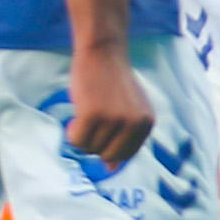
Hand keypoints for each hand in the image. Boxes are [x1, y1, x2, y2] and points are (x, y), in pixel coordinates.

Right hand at [62, 41, 158, 173]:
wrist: (102, 50)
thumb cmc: (112, 81)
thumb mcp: (127, 109)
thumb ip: (124, 137)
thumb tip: (112, 168)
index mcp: (147, 123)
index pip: (126, 155)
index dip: (109, 146)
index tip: (103, 128)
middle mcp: (134, 123)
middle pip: (107, 156)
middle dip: (95, 143)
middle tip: (92, 121)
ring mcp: (114, 119)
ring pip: (90, 149)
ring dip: (83, 135)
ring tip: (86, 112)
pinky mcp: (93, 115)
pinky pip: (77, 140)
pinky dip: (72, 131)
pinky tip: (77, 114)